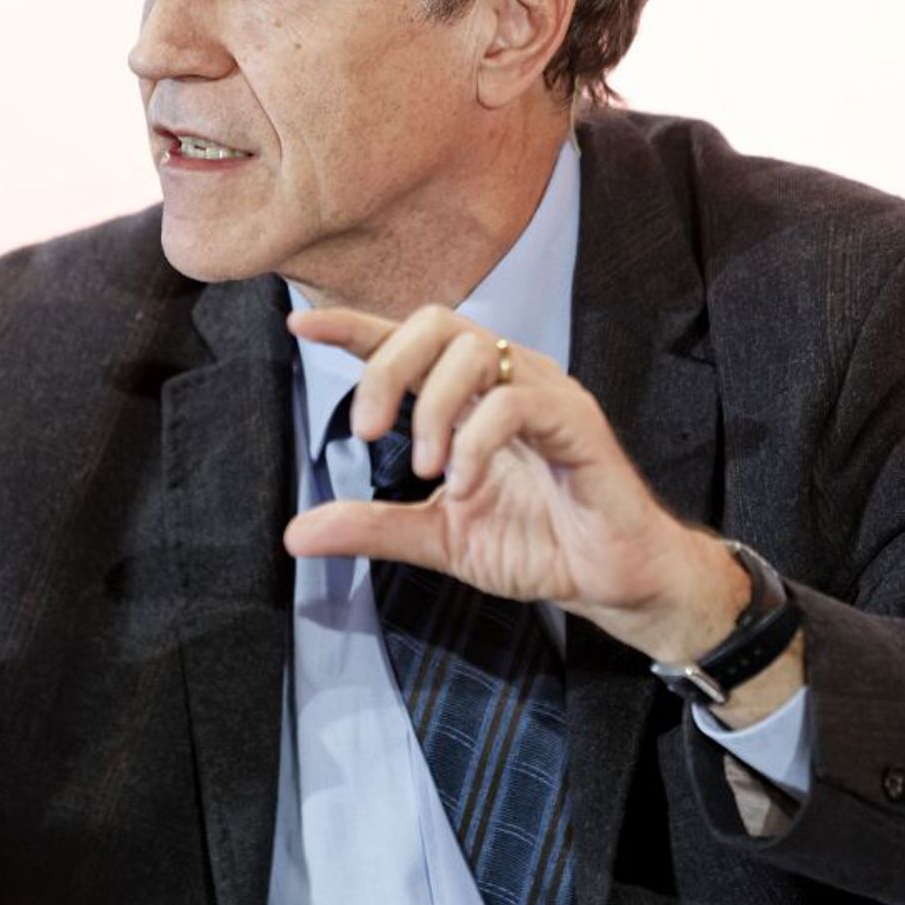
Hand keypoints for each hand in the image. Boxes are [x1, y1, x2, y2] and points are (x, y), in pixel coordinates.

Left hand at [282, 305, 746, 668]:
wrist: (609, 581)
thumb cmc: (537, 543)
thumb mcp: (436, 538)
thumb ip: (371, 527)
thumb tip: (295, 534)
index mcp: (470, 397)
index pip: (407, 342)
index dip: (354, 327)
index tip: (298, 327)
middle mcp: (508, 379)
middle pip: (436, 324)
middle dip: (388, 368)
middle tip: (366, 432)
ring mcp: (545, 394)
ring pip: (475, 351)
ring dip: (433, 408)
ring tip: (426, 470)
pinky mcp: (577, 422)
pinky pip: (516, 402)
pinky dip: (475, 442)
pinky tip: (464, 485)